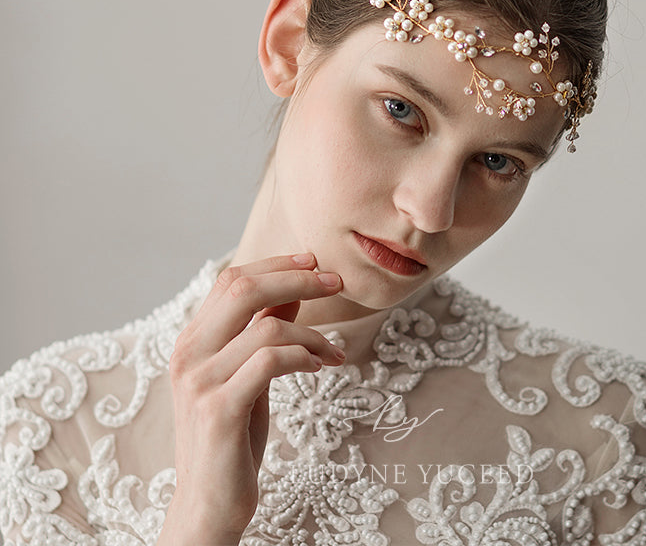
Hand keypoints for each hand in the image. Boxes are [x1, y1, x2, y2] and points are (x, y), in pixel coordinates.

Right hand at [157, 253, 344, 544]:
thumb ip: (261, 331)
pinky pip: (272, 362)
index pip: (231, 279)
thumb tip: (294, 289)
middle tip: (335, 282)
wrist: (208, 505)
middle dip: (297, 278)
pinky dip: (305, 357)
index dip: (275, 264)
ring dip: (313, 334)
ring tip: (332, 353)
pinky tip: (321, 368)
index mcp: (191, 340)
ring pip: (267, 327)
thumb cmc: (231, 437)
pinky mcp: (219, 410)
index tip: (314, 262)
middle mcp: (187, 353)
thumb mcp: (248, 374)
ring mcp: (200, 382)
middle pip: (243, 288)